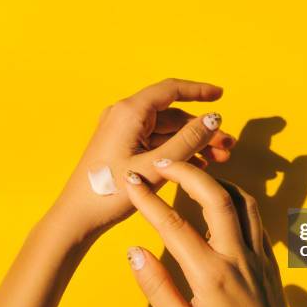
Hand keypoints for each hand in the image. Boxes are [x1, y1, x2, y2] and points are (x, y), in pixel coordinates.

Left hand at [48, 78, 234, 241]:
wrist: (78, 217)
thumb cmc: (111, 192)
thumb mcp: (157, 166)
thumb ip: (189, 140)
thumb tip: (215, 119)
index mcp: (130, 112)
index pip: (171, 90)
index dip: (199, 91)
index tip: (221, 95)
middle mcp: (125, 116)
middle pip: (173, 115)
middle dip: (202, 129)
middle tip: (228, 145)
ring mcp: (123, 131)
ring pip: (168, 131)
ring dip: (193, 142)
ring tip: (219, 159)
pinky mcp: (122, 146)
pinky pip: (156, 142)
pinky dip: (177, 151)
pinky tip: (197, 166)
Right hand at [123, 160, 306, 306]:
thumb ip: (156, 287)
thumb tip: (134, 251)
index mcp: (210, 274)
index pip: (173, 224)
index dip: (148, 199)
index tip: (131, 182)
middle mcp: (238, 256)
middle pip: (215, 196)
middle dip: (187, 171)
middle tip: (164, 162)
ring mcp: (258, 255)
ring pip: (242, 199)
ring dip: (215, 180)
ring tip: (192, 175)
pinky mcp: (269, 259)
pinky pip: (255, 216)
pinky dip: (235, 198)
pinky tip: (220, 203)